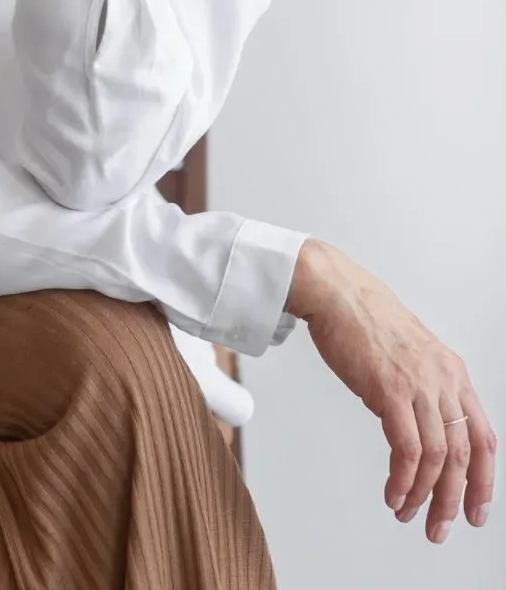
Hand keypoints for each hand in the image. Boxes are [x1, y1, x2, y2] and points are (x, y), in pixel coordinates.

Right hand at [288, 239, 495, 542]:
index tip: (474, 510)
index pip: (482, 437)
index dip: (482, 481)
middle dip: (452, 500)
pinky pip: (407, 449)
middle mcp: (442, 378)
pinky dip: (402, 479)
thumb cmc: (363, 317)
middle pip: (462, 455)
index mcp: (451, 371)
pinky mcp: (390, 389)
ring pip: (437, 458)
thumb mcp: (410, 352)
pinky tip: (393, 493)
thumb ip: (423, 386)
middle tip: (438, 527)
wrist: (335, 291)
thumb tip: (420, 425)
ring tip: (406, 511)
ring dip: (422, 495)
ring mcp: (418, 383)